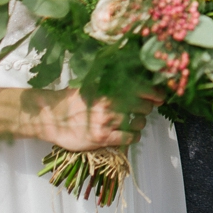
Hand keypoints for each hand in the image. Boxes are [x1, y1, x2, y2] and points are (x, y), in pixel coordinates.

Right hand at [0, 88, 154, 151]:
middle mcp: (111, 103)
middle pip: (144, 107)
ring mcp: (107, 121)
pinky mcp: (103, 137)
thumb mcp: (92, 84)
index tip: (160, 96)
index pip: (142, 88)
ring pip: (139, 123)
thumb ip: (111, 81)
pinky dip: (133, 136)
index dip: (155, 93)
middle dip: (146, 109)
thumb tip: (134, 75)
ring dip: (139, 123)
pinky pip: (129, 138)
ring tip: (133, 122)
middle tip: (142, 110)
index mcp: (109, 88)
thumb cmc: (73, 100)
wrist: (52, 117)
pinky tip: (128, 134)